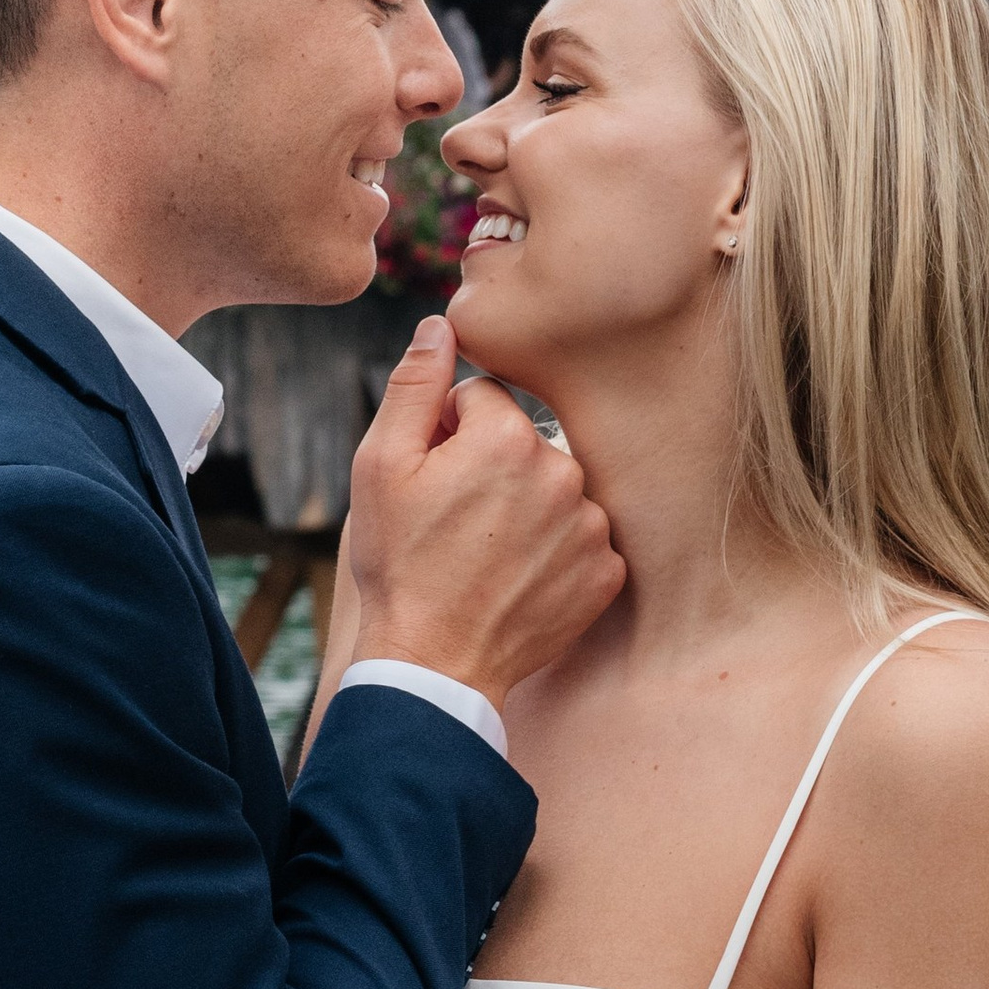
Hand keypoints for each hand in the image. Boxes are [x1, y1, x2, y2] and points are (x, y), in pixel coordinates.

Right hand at [346, 318, 621, 707]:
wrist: (435, 663)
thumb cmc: (399, 564)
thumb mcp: (381, 466)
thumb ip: (415, 385)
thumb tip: (441, 324)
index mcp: (508, 437)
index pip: (483, 399)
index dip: (448, 433)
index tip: (431, 477)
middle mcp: (564, 472)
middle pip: (523, 442)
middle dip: (490, 467)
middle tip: (453, 520)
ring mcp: (592, 526)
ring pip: (555, 489)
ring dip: (526, 508)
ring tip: (484, 552)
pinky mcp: (607, 573)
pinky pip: (581, 538)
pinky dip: (554, 552)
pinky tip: (517, 576)